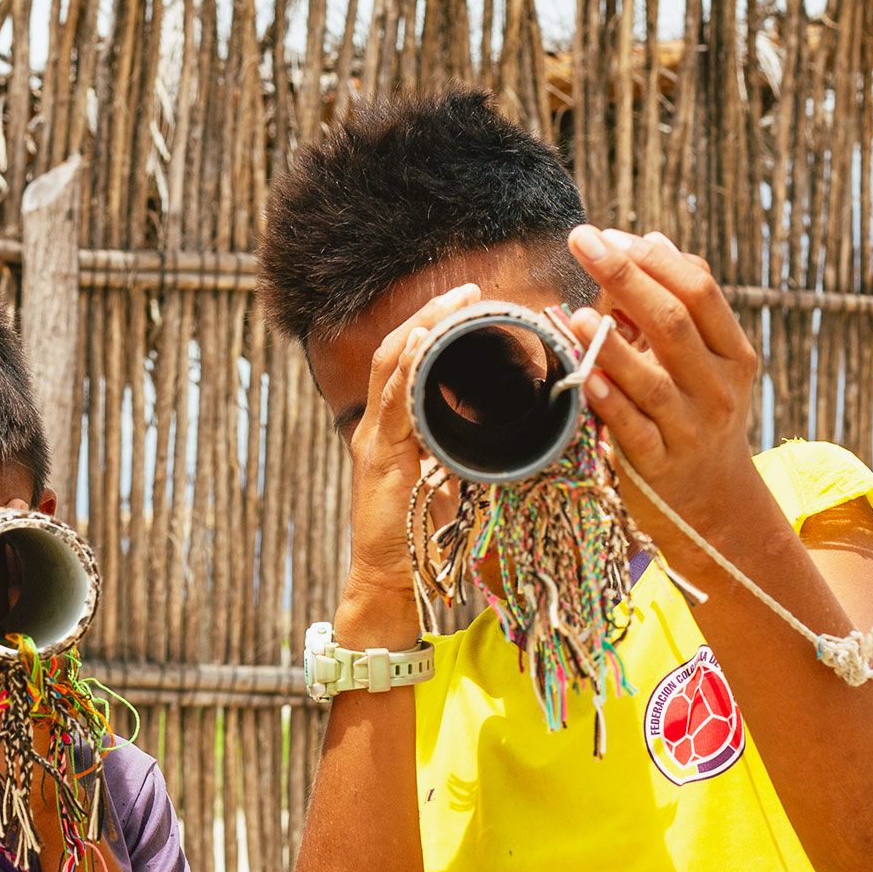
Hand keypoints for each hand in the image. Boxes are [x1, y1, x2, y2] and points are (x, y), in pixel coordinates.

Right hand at [341, 282, 482, 641]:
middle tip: (467, 290)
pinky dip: (409, 371)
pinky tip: (426, 347)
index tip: (467, 300)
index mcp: (393, 429)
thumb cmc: (418, 536)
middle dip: (430, 316)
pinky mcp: (378, 460)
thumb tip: (498, 428)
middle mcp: (377, 428)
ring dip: (424, 330)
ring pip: (392, 368)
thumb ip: (458, 449)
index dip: (432, 326)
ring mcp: (374, 441)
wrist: (388, 580)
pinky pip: (394, 404)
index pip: (406, 361)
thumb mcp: (445, 479)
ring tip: (454, 304)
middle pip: (395, 351)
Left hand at [565, 228, 764, 541]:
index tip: (609, 235)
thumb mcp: (702, 362)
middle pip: (673, 323)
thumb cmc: (698, 414)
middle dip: (624, 277)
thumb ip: (676, 305)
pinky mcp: (659, 465)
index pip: (699, 291)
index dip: (653, 259)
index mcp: (731, 352)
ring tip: (576, 313)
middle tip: (581, 243)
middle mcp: (718, 387)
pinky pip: (632, 430)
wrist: (713, 500)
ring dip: (611, 344)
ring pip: (652, 380)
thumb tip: (650, 240)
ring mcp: (691, 429)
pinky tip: (584, 377)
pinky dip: (608, 402)